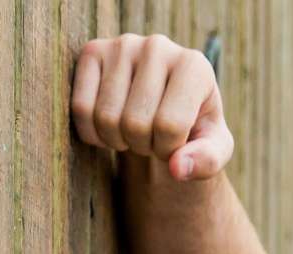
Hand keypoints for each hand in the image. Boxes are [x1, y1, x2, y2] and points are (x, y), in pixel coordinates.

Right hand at [70, 34, 233, 181]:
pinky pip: (80, 109)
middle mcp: (158, 46)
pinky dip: (92, 132)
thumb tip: (177, 168)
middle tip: (151, 136)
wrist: (163, 104)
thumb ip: (206, 162)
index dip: (168, 150)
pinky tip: (109, 126)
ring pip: (105, 118)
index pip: (169, 126)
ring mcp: (122, 45)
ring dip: (117, 140)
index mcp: (195, 65)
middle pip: (135, 124)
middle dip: (142, 146)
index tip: (174, 142)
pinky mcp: (93, 51)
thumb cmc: (192, 128)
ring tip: (133, 130)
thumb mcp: (212, 150)